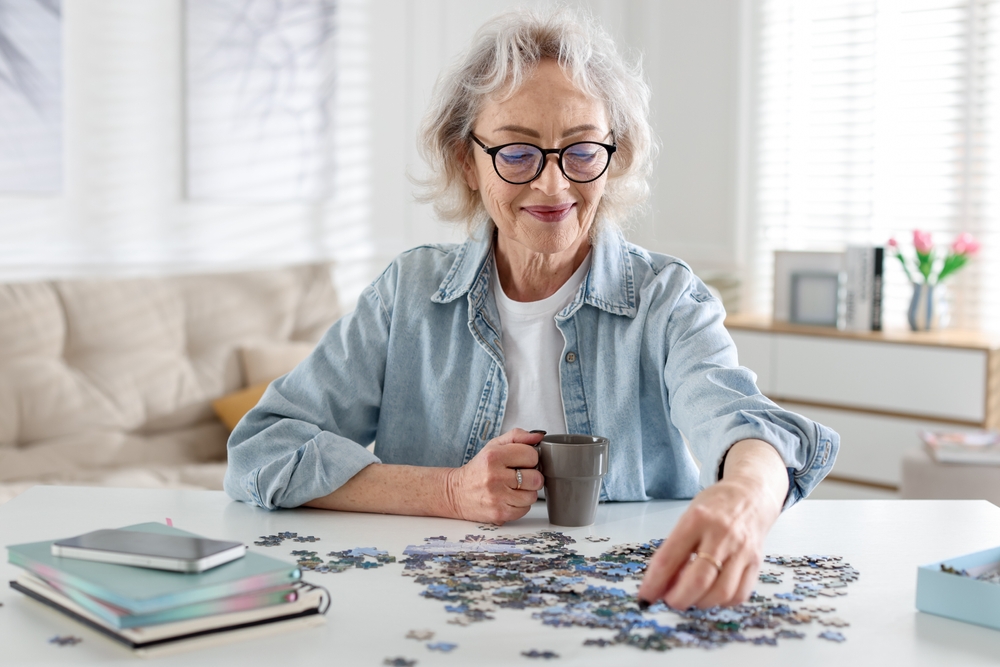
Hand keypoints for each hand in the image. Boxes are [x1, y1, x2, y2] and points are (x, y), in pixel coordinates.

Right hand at [444, 428, 544, 523]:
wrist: (456, 492)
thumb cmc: (479, 468)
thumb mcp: (494, 445)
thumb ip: (517, 436)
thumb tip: (538, 436)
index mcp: (494, 456)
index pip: (532, 456)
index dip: (530, 459)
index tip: (522, 461)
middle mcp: (494, 476)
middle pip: (536, 478)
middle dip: (532, 477)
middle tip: (520, 476)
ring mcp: (497, 497)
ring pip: (532, 496)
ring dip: (527, 492)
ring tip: (513, 488)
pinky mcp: (499, 513)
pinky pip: (525, 509)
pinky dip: (520, 505)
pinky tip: (509, 498)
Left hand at [637, 440, 786, 609]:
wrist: (750, 496)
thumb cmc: (713, 508)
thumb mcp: (687, 519)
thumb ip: (674, 550)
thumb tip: (661, 586)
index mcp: (696, 520)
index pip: (669, 559)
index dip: (654, 583)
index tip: (645, 597)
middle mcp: (721, 535)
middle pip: (698, 580)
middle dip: (679, 599)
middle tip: (670, 600)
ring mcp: (741, 550)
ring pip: (721, 592)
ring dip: (700, 602)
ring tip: (691, 596)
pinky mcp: (756, 563)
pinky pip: (739, 595)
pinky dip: (721, 602)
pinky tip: (712, 594)